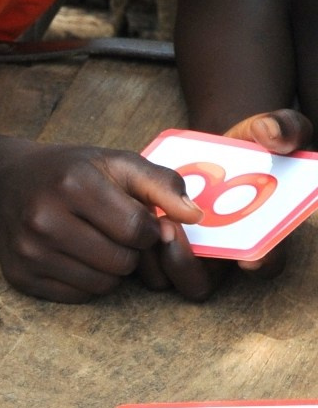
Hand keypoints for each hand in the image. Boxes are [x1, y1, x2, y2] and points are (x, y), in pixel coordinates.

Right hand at [0, 142, 202, 302]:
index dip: (147, 228)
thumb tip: (195, 217)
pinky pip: (78, 295)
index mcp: (71, 183)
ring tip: (93, 241)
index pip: (137, 230)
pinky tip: (73, 255)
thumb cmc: (71, 172)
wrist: (5, 183)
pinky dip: (86, 280)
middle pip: (122, 262)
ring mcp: (28, 250)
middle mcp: (43, 217)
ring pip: (102, 284)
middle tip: (111, 230)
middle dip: (129, 250)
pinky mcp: (20, 276)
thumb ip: (162, 183)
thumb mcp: (116, 162)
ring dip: (110, 268)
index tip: (134, 216)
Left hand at [137, 108, 312, 293]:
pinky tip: (126, 213)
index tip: (248, 258)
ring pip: (168, 276)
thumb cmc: (245, 145)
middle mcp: (221, 253)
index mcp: (258, 233)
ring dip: (153, 254)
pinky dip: (131, 244)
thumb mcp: (267, 130)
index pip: (266, 262)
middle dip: (186, 262)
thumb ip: (283, 128)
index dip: (261, 263)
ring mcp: (187, 253)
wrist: (207, 148)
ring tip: (147, 218)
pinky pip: (140, 261)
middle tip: (171, 229)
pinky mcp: (155, 246)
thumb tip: (272, 135)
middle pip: (204, 279)